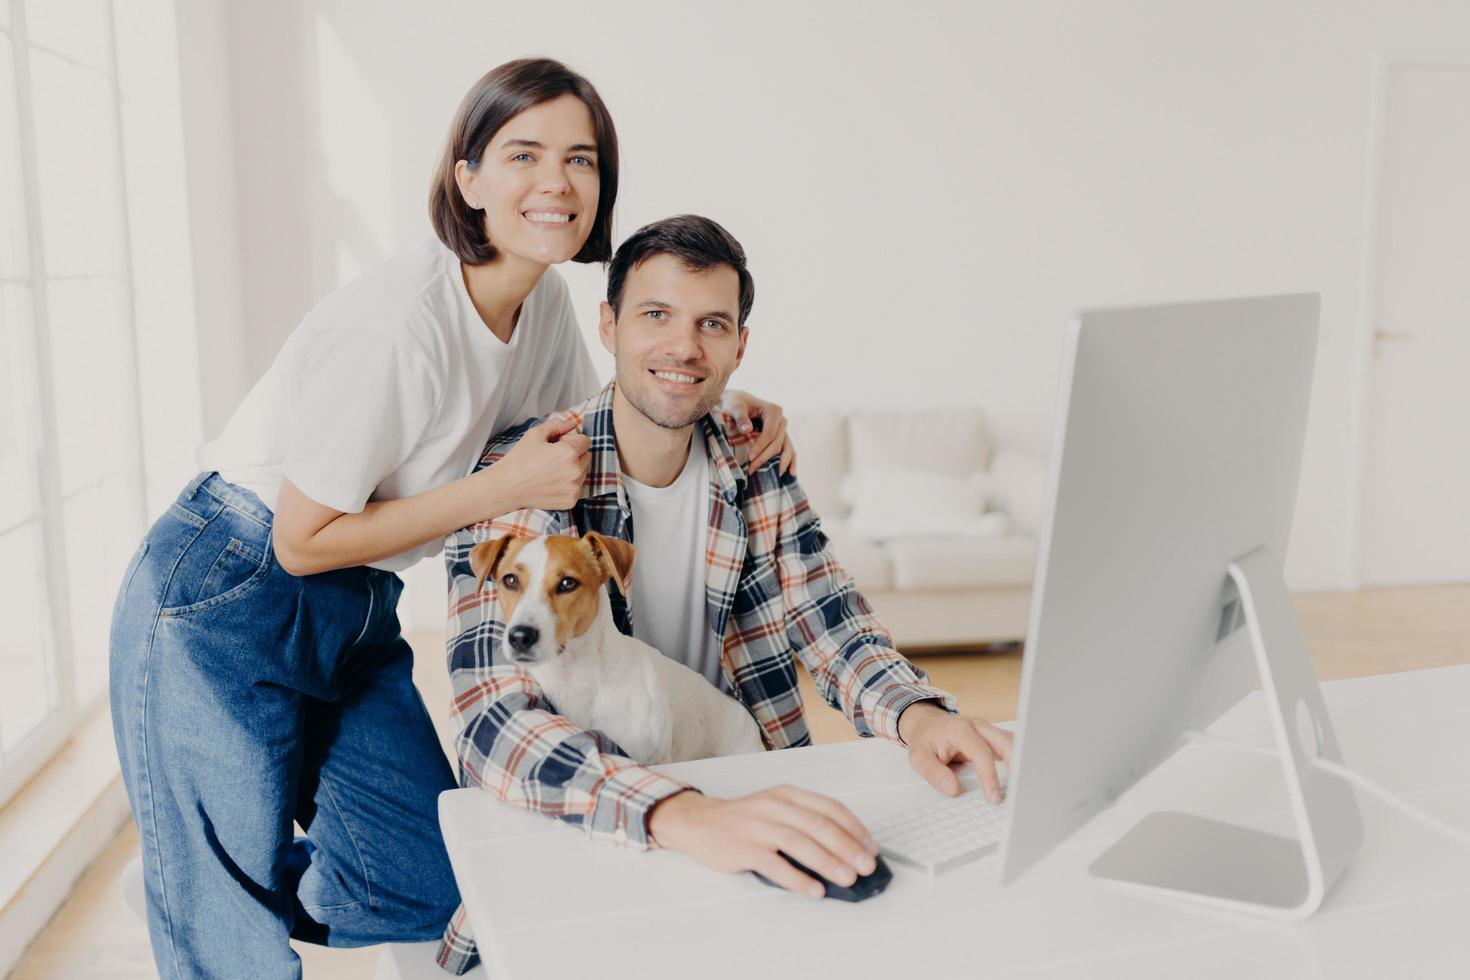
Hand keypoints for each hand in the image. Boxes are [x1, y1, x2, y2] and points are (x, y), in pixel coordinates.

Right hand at [491, 415, 589, 512]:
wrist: (506, 487)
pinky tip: (551, 482)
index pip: (586, 441)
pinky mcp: (571, 501)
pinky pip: (577, 488)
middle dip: (575, 454)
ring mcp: (574, 488)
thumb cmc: (519, 459)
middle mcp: (575, 471)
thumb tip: (573, 423)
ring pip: (583, 472)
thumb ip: (557, 425)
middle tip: (554, 457)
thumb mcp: (535, 434)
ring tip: (551, 470)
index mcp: (569, 452)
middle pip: (587, 456)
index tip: (559, 444)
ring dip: (573, 469)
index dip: (572, 440)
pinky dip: (569, 484)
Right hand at [648, 786, 877, 898]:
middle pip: (818, 825)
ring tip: (847, 879)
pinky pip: (775, 864)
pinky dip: (797, 878)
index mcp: (787, 794)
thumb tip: (842, 851)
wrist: (698, 822)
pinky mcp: (744, 847)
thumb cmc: (743, 820)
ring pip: (800, 843)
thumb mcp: (775, 809)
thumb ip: (803, 822)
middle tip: (866, 866)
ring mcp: (758, 826)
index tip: (870, 847)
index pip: (829, 808)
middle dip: (847, 847)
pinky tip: (814, 890)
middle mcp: (774, 806)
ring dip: (828, 862)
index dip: (854, 828)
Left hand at [721, 389, 795, 476]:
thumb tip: (748, 429)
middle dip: (766, 458)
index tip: (750, 458)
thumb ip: (740, 417)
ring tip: (774, 477)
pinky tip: (791, 473)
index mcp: (774, 411)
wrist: (737, 403)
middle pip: (777, 443)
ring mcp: (783, 430)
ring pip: (786, 449)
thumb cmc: (735, 403)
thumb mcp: (735, 406)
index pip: (770, 433)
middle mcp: (782, 420)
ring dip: (780, 464)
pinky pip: (788, 450)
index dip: (761, 446)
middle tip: (752, 470)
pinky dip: (790, 461)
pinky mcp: (781, 437)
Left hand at [898, 702, 1012, 803]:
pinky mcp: (994, 738)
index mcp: (960, 730)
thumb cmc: (925, 739)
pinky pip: (1011, 747)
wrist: (927, 723)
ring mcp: (988, 731)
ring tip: (1022, 789)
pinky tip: (1020, 779)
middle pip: (1006, 742)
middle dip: (1016, 767)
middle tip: (1018, 794)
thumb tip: (954, 790)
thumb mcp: (918, 758)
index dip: (990, 776)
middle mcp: (978, 727)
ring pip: (1013, 743)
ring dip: (1020, 764)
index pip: (981, 752)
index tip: (994, 797)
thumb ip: (935, 774)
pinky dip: (1017, 762)